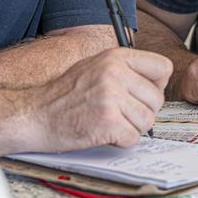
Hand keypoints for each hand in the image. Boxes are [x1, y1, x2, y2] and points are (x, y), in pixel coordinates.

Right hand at [30, 48, 171, 150]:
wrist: (34, 115)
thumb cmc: (63, 95)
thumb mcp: (94, 67)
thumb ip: (125, 70)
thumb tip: (156, 83)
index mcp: (115, 56)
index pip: (163, 67)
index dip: (155, 86)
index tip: (140, 95)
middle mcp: (115, 72)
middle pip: (157, 99)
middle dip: (142, 112)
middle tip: (120, 114)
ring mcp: (111, 96)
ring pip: (147, 121)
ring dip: (131, 128)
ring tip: (108, 122)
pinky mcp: (107, 121)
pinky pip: (133, 138)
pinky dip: (120, 141)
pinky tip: (102, 133)